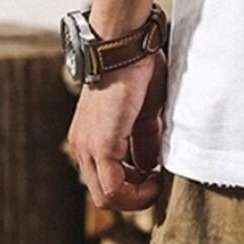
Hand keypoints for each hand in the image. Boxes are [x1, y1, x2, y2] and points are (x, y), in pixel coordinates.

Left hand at [68, 50, 166, 210]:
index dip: (135, 186)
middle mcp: (83, 147)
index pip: (107, 178)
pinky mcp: (100, 146)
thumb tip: (152, 166)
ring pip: (106, 197)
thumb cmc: (137, 69)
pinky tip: (156, 179)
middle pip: (105, 194)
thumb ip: (145, 141)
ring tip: (159, 182)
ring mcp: (88, 149)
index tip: (158, 177)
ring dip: (137, 196)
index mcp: (91, 137)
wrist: (125, 46)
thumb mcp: (143, 113)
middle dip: (136, 195)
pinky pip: (114, 188)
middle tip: (160, 183)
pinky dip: (137, 192)